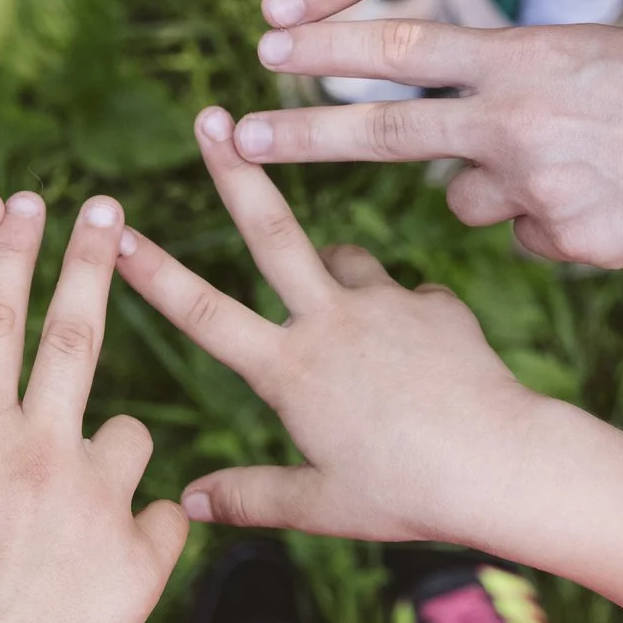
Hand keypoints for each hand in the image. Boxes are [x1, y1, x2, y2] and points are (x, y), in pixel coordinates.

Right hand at [0, 192, 188, 622]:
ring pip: (131, 438)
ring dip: (113, 460)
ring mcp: (100, 502)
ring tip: (77, 527)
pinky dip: (141, 538)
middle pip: (74, 333)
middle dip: (92, 262)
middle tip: (107, 211)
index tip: (26, 203)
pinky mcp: (145, 558)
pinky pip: (160, 519)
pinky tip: (108, 584)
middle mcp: (42, 454)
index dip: (8, 255)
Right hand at [116, 108, 556, 545]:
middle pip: (272, 230)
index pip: (204, 314)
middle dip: (235, 170)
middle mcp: (331, 322)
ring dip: (333, 272)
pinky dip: (405, 318)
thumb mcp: (321, 505)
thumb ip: (251, 497)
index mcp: (291, 371)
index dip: (153, 273)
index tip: (117, 231)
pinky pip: (410, 300)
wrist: (505, 465)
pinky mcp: (436, 304)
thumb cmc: (409, 495)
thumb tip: (187, 504)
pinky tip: (424, 361)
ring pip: (344, 261)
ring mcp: (386, 305)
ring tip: (347, 323)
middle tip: (210, 117)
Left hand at [236, 19, 622, 267]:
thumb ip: (518, 81)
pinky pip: (531, 237)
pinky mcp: (565, 242)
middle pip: (383, 128)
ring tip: (583, 166)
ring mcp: (536, 186)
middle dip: (301, 136)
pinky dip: (556, 225)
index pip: (402, 46)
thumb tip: (464, 127)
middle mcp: (514, 120)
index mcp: (522, 58)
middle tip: (238, 136)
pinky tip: (615, 204)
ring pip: (467, 199)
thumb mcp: (595, 53)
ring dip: (497, 191)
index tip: (267, 44)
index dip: (328, 46)